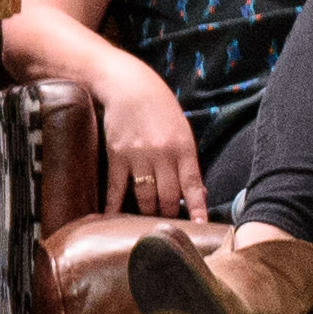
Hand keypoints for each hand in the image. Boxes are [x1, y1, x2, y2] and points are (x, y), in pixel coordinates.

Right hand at [95, 63, 203, 217]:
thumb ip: (187, 161)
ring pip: (145, 195)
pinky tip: (113, 218)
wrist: (128, 85)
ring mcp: (138, 156)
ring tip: (148, 224)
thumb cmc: (159, 107)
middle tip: (170, 227)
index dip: (196, 208)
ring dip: (147, 213)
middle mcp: (162, 154)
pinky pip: (116, 187)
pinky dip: (114, 205)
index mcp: (182, 148)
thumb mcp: (182, 130)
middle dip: (169, 215)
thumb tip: (196, 192)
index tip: (199, 226)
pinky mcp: (117, 155)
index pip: (192, 185)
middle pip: (168, 195)